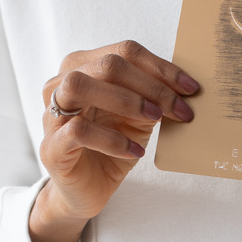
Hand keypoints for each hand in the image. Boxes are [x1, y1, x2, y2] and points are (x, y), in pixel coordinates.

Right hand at [30, 41, 198, 241]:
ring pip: (80, 85)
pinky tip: (134, 151)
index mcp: (85, 67)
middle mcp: (62, 83)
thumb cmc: (113, 147)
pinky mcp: (51, 146)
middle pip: (107, 64)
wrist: (89, 189)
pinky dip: (112, 139)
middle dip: (151, 85)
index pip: (125, 52)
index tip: (191, 88)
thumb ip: (153, 98)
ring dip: (126, 101)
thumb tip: (186, 86)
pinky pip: (79, 130)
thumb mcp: (140, 118)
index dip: (161, 67)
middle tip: (179, 108)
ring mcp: (52, 113)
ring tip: (154, 120)